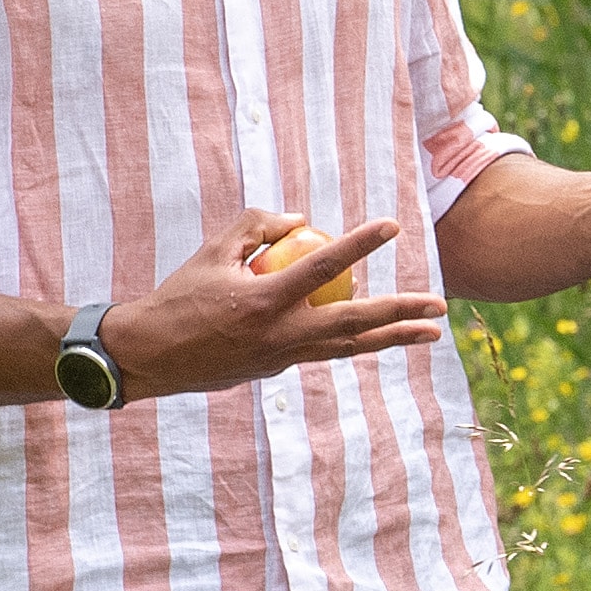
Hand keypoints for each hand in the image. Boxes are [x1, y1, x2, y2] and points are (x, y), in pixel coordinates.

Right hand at [100, 210, 444, 401]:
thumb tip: (304, 221)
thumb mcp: (214, 250)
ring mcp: (283, 358)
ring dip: (392, 339)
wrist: (151, 357)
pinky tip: (371, 330)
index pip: (323, 267)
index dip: (359, 244)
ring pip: (349, 347)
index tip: (391, 225)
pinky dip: (349, 338)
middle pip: (355, 324)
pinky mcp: (278, 369)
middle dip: (400, 314)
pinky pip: (322, 349)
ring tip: (430, 332)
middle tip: (439, 306)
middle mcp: (281, 336)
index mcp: (264, 302)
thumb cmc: (180, 295)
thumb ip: (259, 225)